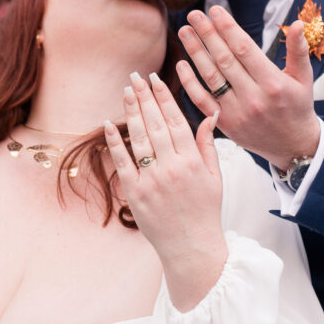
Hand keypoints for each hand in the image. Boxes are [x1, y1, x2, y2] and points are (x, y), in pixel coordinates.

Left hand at [104, 71, 227, 310]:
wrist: (191, 247)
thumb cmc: (205, 211)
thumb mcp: (214, 176)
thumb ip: (207, 145)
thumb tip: (209, 115)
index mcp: (192, 161)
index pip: (176, 120)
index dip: (164, 97)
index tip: (156, 78)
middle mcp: (172, 167)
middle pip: (155, 124)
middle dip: (145, 97)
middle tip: (136, 76)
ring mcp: (152, 180)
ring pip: (139, 138)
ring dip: (131, 112)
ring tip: (126, 91)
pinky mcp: (135, 194)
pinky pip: (123, 162)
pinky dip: (115, 142)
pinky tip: (108, 123)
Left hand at [176, 6, 320, 167]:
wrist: (293, 146)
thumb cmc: (297, 106)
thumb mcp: (304, 78)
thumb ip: (298, 49)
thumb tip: (298, 23)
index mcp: (273, 82)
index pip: (245, 49)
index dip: (228, 28)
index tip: (215, 10)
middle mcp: (253, 97)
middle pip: (224, 59)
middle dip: (207, 34)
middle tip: (194, 15)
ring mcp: (237, 112)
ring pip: (211, 77)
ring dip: (195, 52)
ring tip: (185, 31)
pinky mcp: (225, 123)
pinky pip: (202, 101)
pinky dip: (190, 83)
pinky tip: (181, 64)